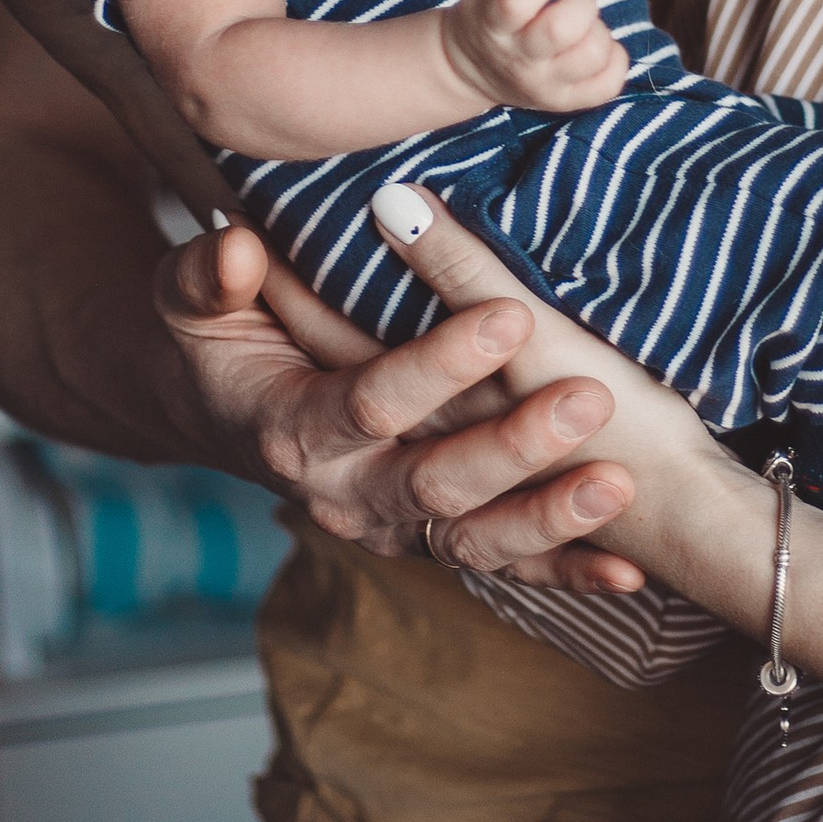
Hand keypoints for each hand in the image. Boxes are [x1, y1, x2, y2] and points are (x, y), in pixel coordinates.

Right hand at [154, 218, 643, 572]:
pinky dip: (564, 573)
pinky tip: (630, 574)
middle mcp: (344, 493)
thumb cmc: (217, 336)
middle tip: (588, 399)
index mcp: (295, 430)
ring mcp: (391, 525)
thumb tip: (237, 247)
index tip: (508, 315)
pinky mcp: (429, 540)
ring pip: (474, 540)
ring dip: (549, 519)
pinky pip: (501, 567)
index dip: (439, 365)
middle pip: (435, 482)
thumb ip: (208, 274)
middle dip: (515, 444)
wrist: (219, 413)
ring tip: (618, 486)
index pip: (372, 402)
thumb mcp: (192, 298)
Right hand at [443, 0, 630, 114]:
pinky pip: (608, 85)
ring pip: (592, 55)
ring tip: (583, 26)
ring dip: (598, 30)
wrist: (473, 70)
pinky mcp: (567, 101)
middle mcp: (519, 60)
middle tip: (572, 1)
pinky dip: (616, 60)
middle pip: (560, 30)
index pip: (515, 1)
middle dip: (580, 2)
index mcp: (493, 25)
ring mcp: (545, 85)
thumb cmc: (487, 15)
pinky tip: (595, 44)